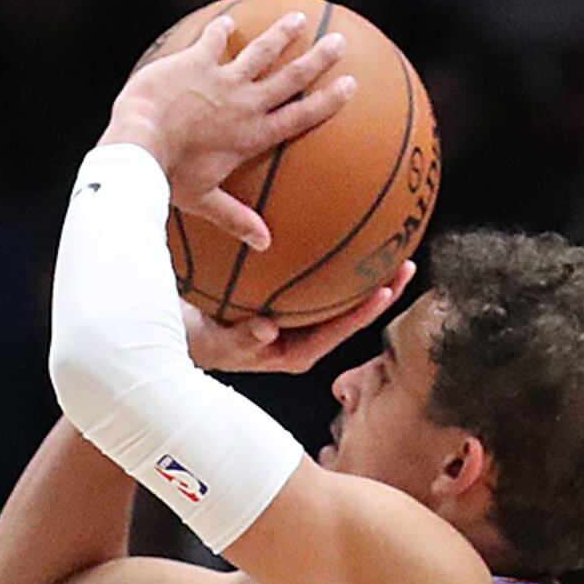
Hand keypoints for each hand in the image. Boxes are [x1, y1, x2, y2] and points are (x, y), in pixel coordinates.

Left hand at [104, 7, 358, 252]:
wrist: (138, 146)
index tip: (350, 85)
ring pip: (261, 50)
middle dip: (317, 57)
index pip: (299, 117)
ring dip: (281, 34)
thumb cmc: (169, 179)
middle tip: (338, 41)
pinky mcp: (196, 61)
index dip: (326, 101)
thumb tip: (265, 244)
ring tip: (297, 18)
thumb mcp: (204, 200)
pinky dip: (221, 29)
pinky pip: (213, 39)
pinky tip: (227, 20)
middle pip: (290, 77)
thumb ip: (235, 218)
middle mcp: (244, 103)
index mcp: (251, 136)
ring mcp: (222, 79)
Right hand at [185, 262, 410, 376]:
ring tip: (391, 246)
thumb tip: (266, 329)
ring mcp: (295, 318)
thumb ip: (239, 339)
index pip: (334, 334)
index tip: (386, 293)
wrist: (179, 331)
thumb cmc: (194, 340)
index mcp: (290, 353)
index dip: (361, 315)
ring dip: (365, 273)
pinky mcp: (285, 300)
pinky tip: (343, 229)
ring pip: (337, 295)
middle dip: (379, 291)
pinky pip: (317, 279)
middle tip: (405, 264)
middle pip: (347, 313)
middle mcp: (299, 336)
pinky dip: (334, 259)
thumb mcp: (212, 341)